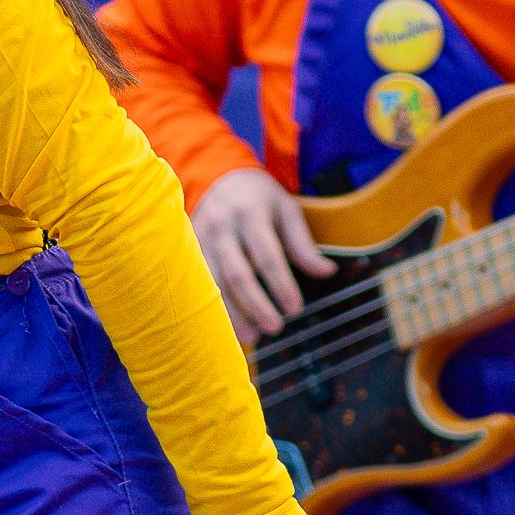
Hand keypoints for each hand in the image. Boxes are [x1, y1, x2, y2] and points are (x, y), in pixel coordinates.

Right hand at [192, 167, 335, 345]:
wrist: (215, 177)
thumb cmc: (257, 197)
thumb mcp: (285, 209)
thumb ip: (302, 243)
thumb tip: (326, 272)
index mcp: (250, 213)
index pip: (267, 255)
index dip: (281, 284)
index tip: (295, 308)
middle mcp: (222, 227)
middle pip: (238, 274)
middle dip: (257, 305)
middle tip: (275, 328)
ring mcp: (201, 240)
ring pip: (214, 284)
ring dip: (233, 314)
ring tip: (252, 337)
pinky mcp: (188, 252)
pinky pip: (199, 285)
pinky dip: (213, 308)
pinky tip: (226, 327)